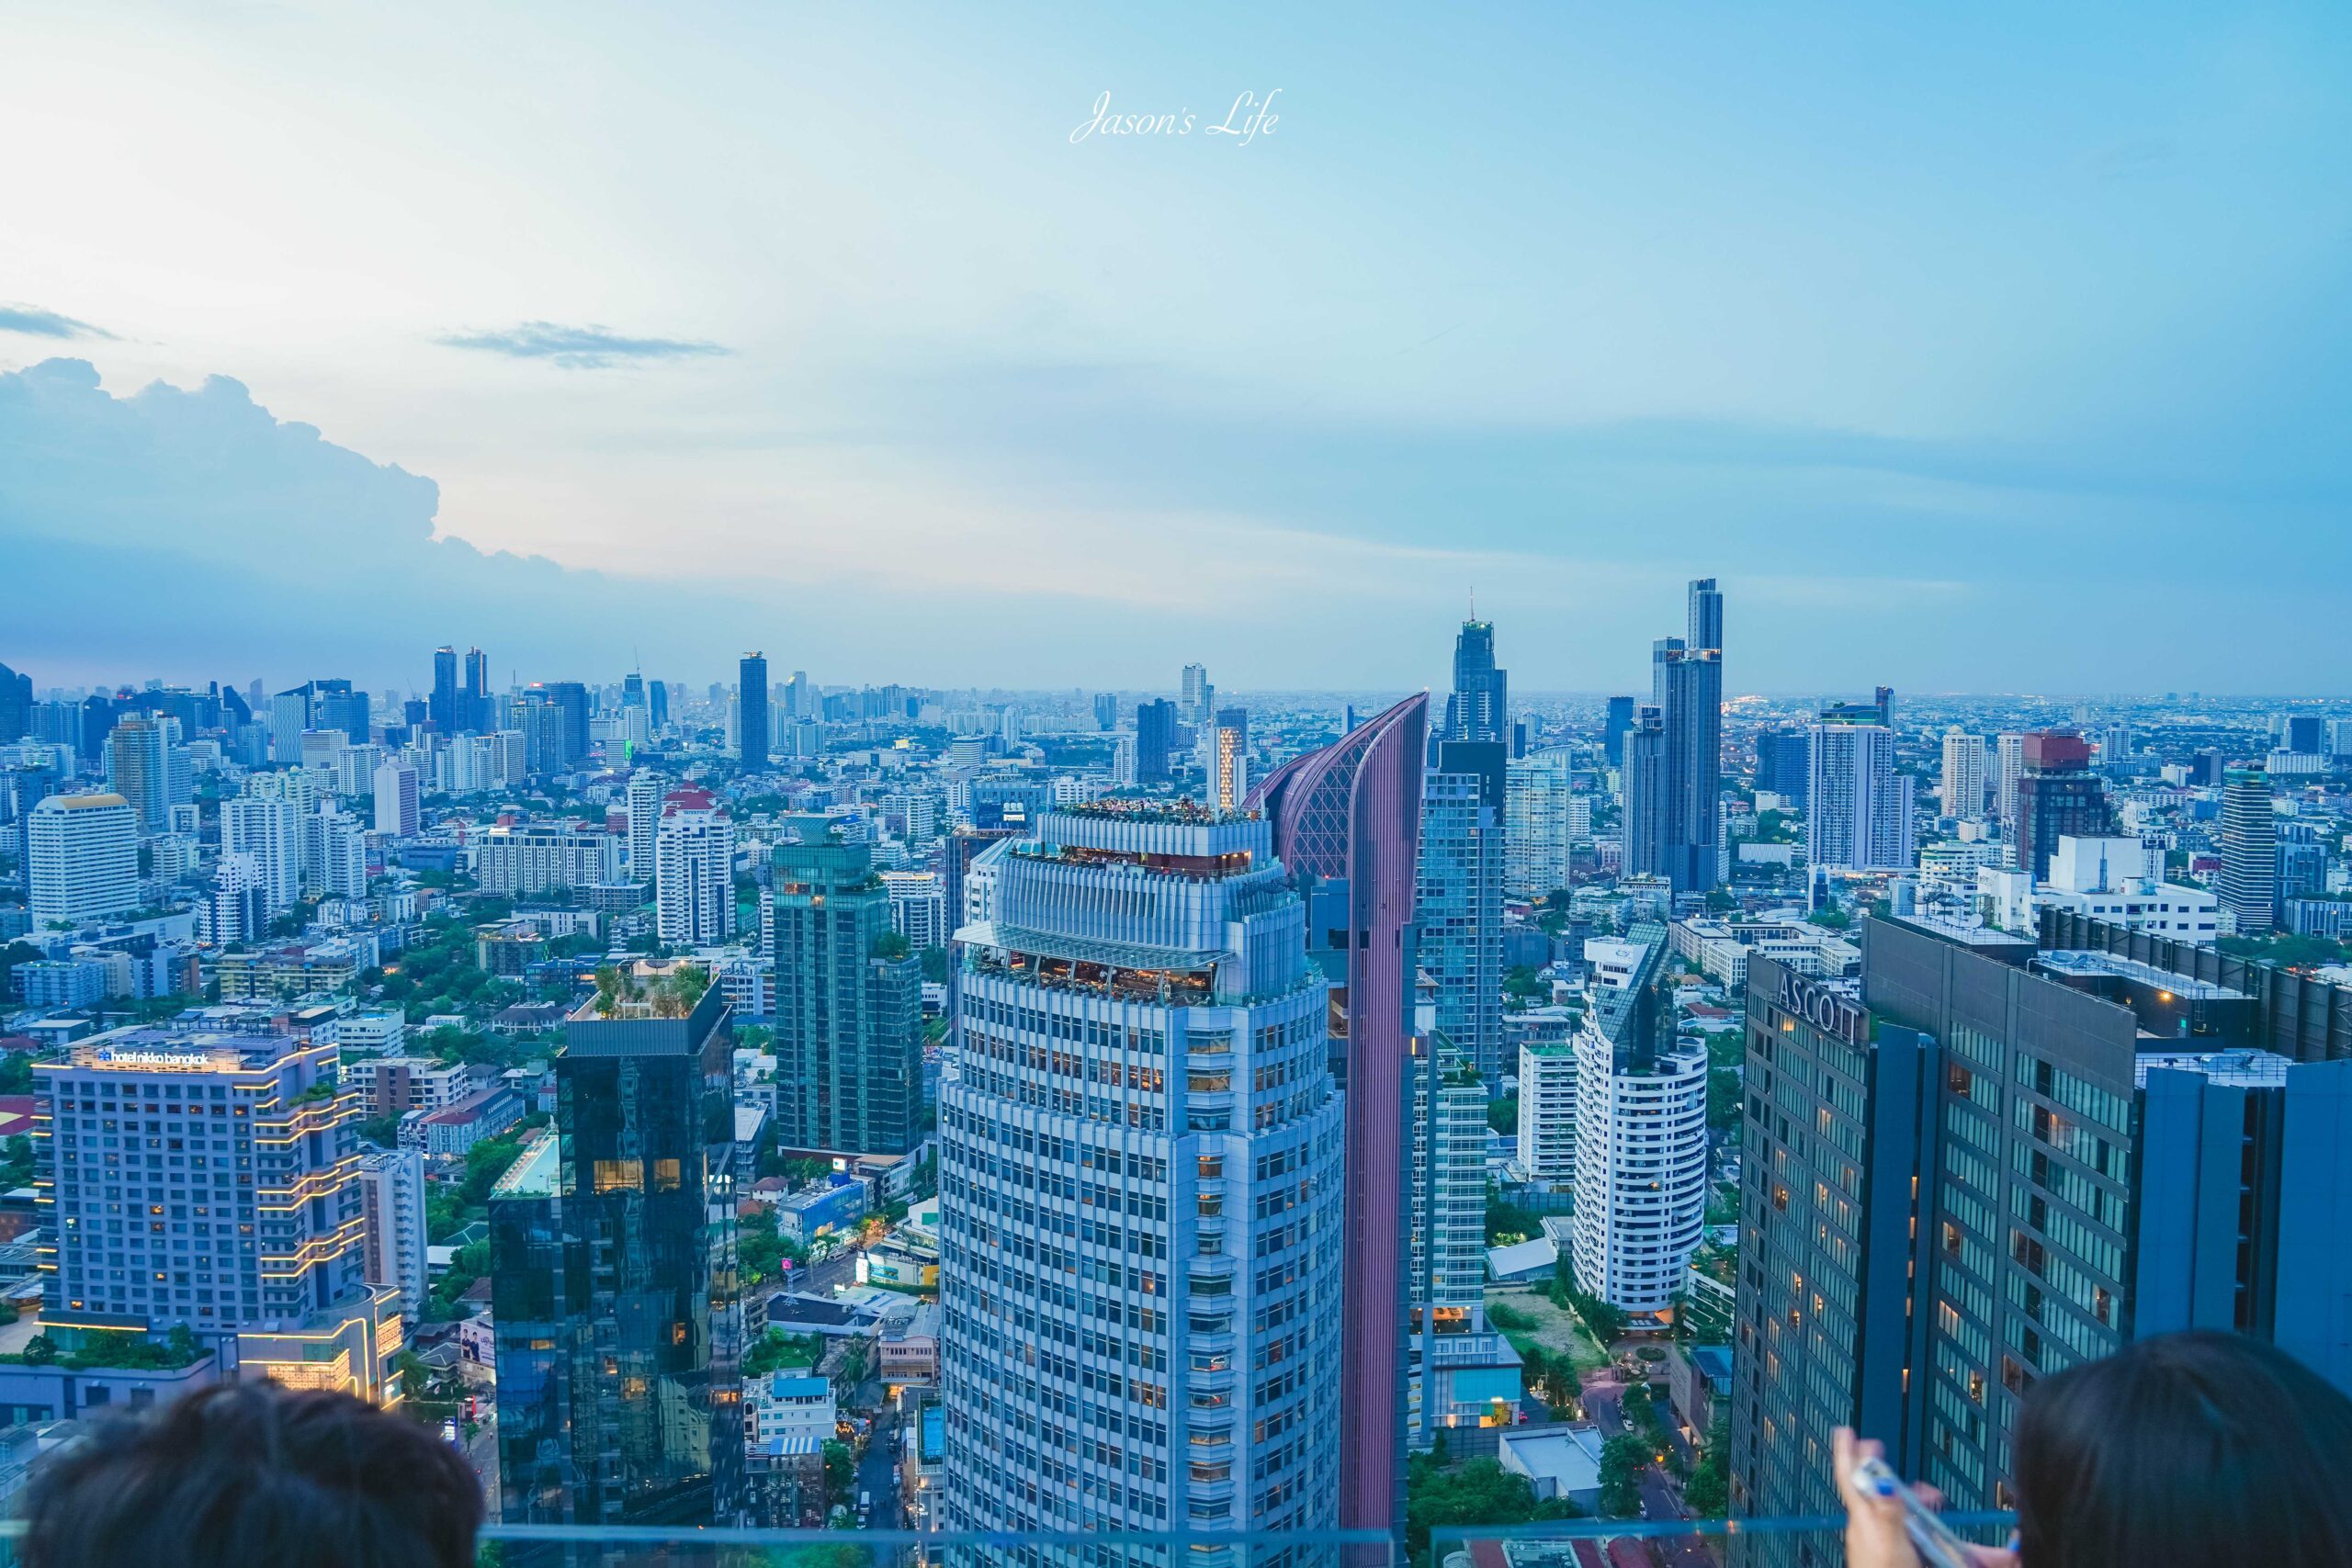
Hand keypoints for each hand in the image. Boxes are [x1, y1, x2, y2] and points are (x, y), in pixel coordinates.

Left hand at [1833, 1429, 2018, 1567]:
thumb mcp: (1891, 1543)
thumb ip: (1890, 1512)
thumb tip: (1885, 1481)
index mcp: (1865, 1519)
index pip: (1851, 1478)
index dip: (1847, 1452)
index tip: (1845, 1431)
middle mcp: (1868, 1528)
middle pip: (1874, 1490)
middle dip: (1884, 1470)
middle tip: (1882, 1450)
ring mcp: (1876, 1541)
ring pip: (1892, 1510)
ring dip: (1911, 1499)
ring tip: (1931, 1496)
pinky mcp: (1885, 1553)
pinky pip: (1901, 1530)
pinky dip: (1916, 1523)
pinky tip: (1930, 1529)